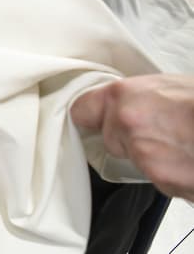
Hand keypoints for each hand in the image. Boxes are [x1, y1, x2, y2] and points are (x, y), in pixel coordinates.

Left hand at [71, 74, 193, 200]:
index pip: (82, 110)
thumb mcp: (170, 85)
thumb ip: (141, 97)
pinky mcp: (162, 179)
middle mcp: (126, 124)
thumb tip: (129, 104)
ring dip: (155, 158)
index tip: (91, 121)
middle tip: (160, 131)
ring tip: (184, 144)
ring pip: (138, 160)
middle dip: (130, 139)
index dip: (89, 117)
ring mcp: (143, 154)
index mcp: (124, 96)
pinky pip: (161, 179)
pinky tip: (190, 159)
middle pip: (111, 139)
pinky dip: (174, 174)